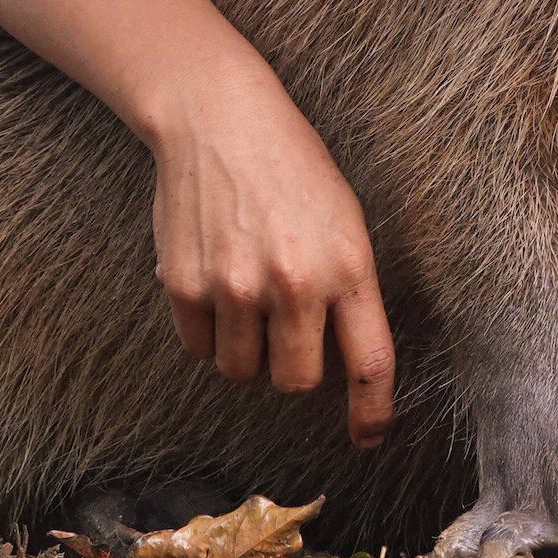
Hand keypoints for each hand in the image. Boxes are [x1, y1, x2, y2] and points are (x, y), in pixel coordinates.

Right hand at [147, 83, 395, 447]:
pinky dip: (208, 332)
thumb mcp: (344, 221)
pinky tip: (215, 282)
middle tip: (286, 332)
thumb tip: (341, 368)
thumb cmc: (292, 169)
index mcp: (348, 266)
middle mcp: (294, 283)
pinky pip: (200, 347)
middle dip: (294, 369)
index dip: (372, 412)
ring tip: (248, 296)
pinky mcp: (185, 285)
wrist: (220, 120)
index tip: (368, 438)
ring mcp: (236, 287)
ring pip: (243, 371)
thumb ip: (347, 291)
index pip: (370, 363)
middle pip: (297, 382)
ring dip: (247, 350)